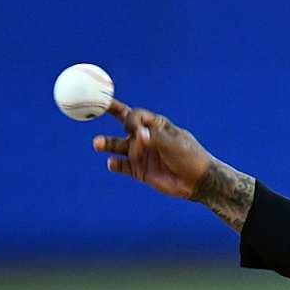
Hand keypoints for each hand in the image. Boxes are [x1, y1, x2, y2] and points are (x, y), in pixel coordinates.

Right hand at [93, 99, 213, 199]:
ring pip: (118, 146)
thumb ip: (155, 138)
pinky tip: (111, 163)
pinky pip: (122, 166)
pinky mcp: (139, 171)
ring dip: (106, 143)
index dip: (130, 119)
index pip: (135, 115)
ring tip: (97, 143)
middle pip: (122, 122)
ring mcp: (141, 153)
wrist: (199, 182)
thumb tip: (138, 135)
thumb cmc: (190, 157)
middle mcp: (145, 137)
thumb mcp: (174, 144)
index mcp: (155, 125)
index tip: (133, 128)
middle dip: (106, 112)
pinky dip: (114, 165)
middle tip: (91, 107)